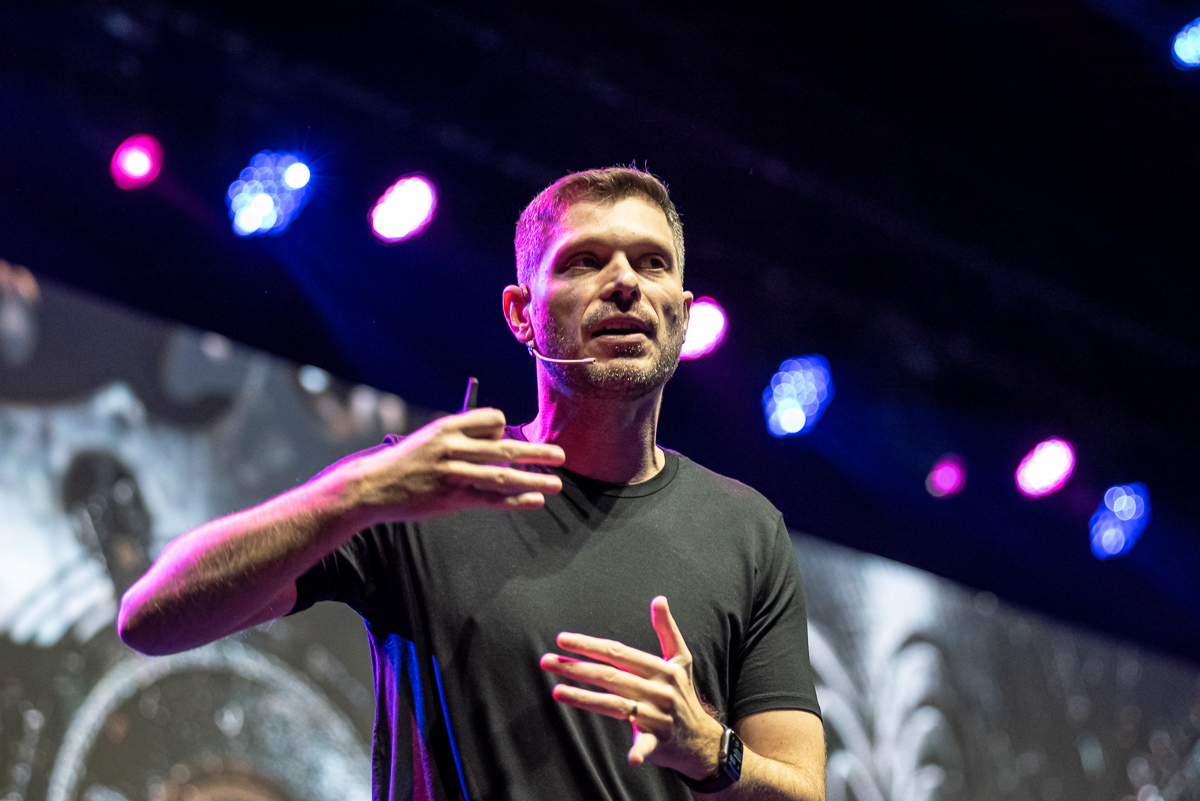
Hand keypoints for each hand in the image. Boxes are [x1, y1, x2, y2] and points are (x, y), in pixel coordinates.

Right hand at [341, 408, 564, 523]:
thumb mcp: (431, 438)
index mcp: (448, 428)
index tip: (510, 439)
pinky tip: (535, 500)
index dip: (505, 429)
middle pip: (506, 447)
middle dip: (537, 452)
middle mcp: (453, 448)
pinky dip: (516, 500)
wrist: (373, 486)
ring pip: (503, 475)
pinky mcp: (451, 499)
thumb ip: (463, 437)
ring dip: (534, 479)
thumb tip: (501, 439)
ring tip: (557, 482)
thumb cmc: (407, 461)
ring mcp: (453, 474)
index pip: (492, 419)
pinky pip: (491, 499)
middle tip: (561, 455)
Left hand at [540, 596, 724, 777]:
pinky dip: (639, 750)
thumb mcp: (681, 660)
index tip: (563, 639)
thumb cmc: (682, 694)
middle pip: (611, 676)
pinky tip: (630, 757)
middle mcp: (659, 690)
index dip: (589, 645)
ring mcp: (658, 716)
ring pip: (616, 705)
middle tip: (547, 661)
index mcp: (662, 668)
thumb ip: (667, 630)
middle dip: (577, 667)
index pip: (618, 652)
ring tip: (556, 691)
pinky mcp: (658, 741)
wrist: (700, 739)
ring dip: (584, 698)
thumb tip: (659, 599)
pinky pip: (646, 744)